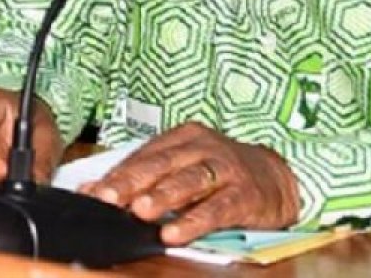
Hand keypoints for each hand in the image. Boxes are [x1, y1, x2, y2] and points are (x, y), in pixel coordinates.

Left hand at [82, 122, 300, 245]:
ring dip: (161, 197)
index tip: (93, 192)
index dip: (117, 174)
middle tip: (108, 198)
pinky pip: (216, 209)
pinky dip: (194, 221)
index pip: (144, 155)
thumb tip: (97, 190)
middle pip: (162, 164)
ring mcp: (226, 169)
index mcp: (184, 137)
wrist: (277, 178)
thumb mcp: (185, 167)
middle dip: (131, 182)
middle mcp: (204, 147)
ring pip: (188, 181)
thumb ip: (146, 177)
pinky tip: (175, 233)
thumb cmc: (222, 173)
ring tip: (139, 211)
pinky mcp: (245, 194)